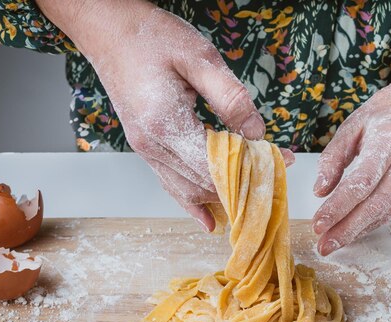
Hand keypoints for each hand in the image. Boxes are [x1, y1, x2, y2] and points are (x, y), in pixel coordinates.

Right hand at [37, 0, 266, 230]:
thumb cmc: (150, 37)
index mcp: (165, 123)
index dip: (253, 166)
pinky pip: (171, 184)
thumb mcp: (199, 56)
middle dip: (244, 181)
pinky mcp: (145, 147)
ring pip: (189, 190)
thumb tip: (257, 133)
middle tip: (276, 171)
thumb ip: (231, 98)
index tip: (283, 159)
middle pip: (206, 182)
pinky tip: (208, 220)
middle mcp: (152, 145)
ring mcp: (145, 149)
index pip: (218, 163)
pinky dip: (193, 203)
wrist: (107, 31)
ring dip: (222, 194)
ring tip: (253, 193)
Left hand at [312, 47, 390, 254]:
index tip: (319, 223)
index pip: (362, 182)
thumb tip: (320, 191)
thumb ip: (333, 158)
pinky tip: (352, 232)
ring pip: (386, 212)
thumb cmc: (385, 114)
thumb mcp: (352, 125)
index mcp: (390, 142)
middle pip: (376, 204)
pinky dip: (370, 224)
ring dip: (357, 231)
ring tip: (332, 243)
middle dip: (348, 228)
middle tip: (324, 245)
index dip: (339, 206)